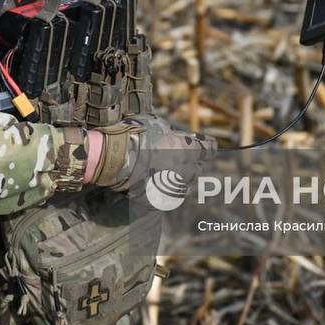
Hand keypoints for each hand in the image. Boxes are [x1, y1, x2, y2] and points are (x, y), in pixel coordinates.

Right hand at [89, 115, 214, 197]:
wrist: (115, 157)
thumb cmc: (136, 135)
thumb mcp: (157, 124)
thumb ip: (170, 133)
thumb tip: (173, 135)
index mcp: (188, 151)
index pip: (208, 149)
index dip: (208, 146)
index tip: (209, 145)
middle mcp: (185, 171)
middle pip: (197, 169)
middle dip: (192, 162)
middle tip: (182, 157)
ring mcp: (172, 188)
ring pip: (183, 185)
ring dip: (179, 178)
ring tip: (168, 172)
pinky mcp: (158, 200)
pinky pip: (166, 196)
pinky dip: (162, 190)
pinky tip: (153, 184)